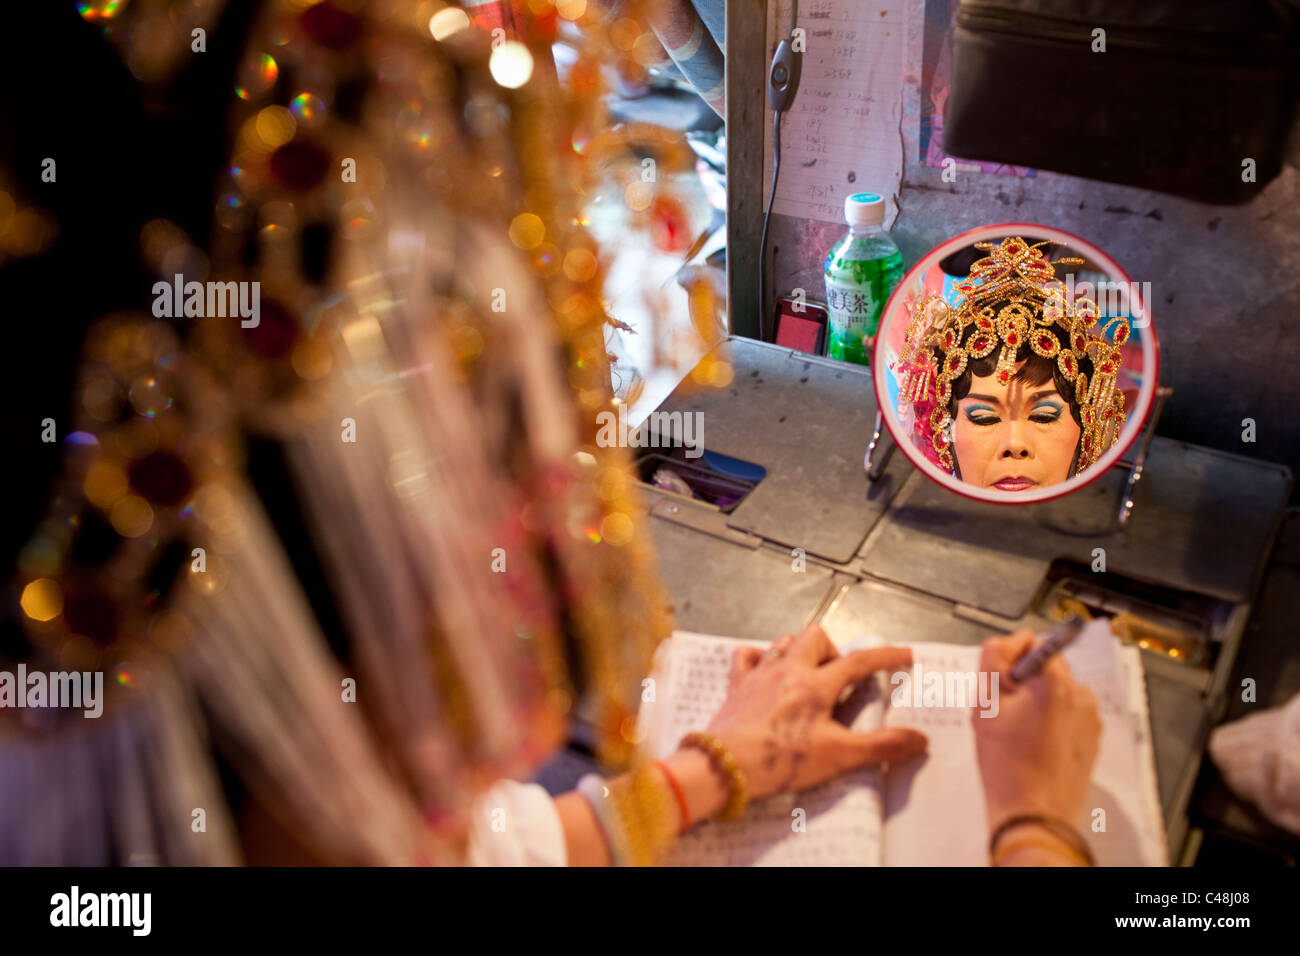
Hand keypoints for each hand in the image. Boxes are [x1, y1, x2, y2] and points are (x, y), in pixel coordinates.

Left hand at [700, 624, 927, 801]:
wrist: (725, 766)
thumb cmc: (780, 760)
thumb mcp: (838, 756)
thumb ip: (881, 746)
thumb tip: (919, 739)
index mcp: (816, 685)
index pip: (860, 662)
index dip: (886, 656)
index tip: (905, 654)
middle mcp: (788, 670)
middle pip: (816, 637)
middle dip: (834, 649)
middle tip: (840, 676)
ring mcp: (759, 674)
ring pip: (782, 641)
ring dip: (799, 649)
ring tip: (809, 672)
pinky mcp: (737, 686)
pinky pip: (746, 656)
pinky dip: (758, 657)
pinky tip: (765, 670)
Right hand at [972, 629, 1101, 830]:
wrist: (1033, 815)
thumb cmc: (1007, 765)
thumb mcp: (985, 704)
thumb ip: (995, 659)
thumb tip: (1014, 640)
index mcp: (1056, 683)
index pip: (1034, 644)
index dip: (1011, 659)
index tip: (1000, 683)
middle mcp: (1081, 696)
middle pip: (1048, 668)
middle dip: (1025, 681)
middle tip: (1003, 712)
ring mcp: (1090, 719)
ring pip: (1057, 692)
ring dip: (1037, 702)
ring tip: (1017, 733)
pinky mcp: (1091, 739)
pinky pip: (1068, 715)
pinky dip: (1050, 722)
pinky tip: (1033, 745)